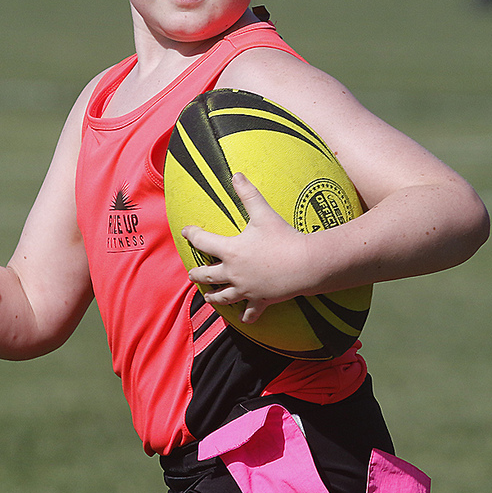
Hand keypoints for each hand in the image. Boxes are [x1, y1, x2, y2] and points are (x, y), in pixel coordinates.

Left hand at [182, 173, 312, 323]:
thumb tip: (236, 174)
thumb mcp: (263, 213)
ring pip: (224, 297)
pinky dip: (246, 316)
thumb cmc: (283, 237)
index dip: (193, 235)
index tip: (186, 231)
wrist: (305, 264)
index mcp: (231, 251)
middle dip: (197, 273)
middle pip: (208, 275)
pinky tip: (243, 318)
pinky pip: (251, 312)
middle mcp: (234, 273)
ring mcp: (246, 289)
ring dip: (214, 297)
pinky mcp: (261, 301)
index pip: (203, 241)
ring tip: (209, 297)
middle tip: (192, 273)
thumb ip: (248, 193)